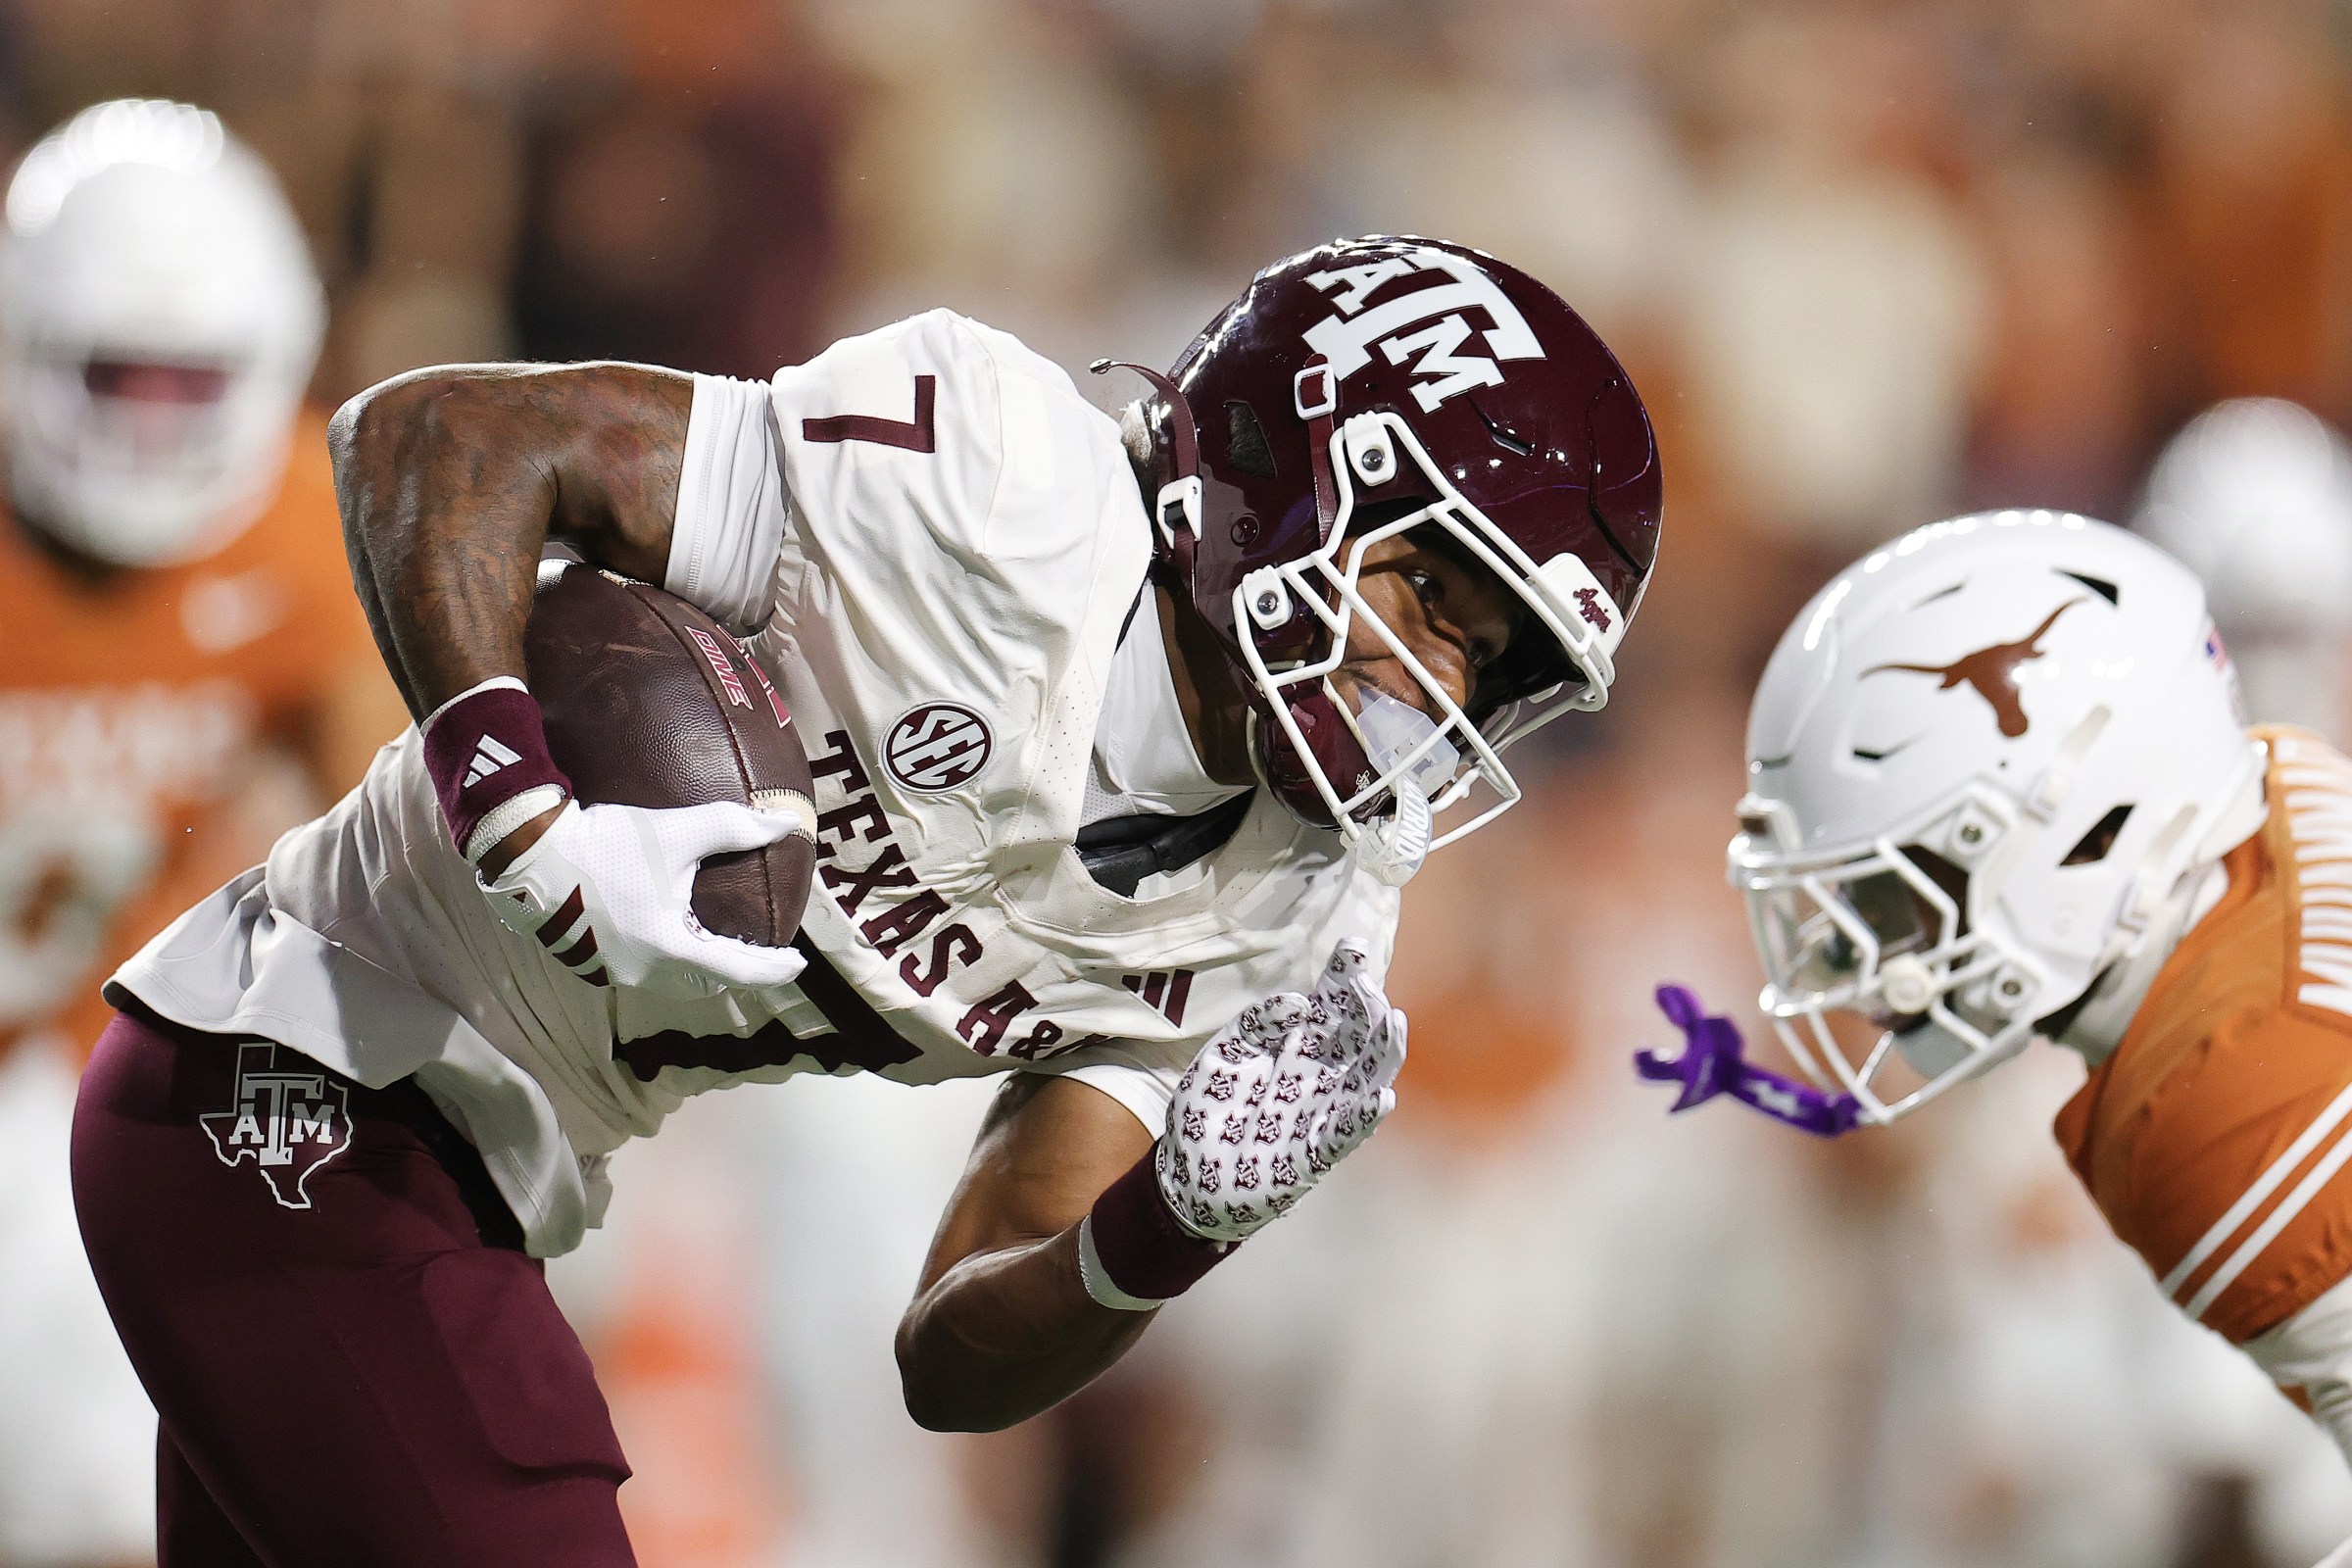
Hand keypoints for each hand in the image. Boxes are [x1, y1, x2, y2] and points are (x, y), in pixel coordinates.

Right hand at [479, 797, 808, 996]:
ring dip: (700, 965)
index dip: (773, 969)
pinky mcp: (592, 962)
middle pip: (707, 981)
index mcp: (670, 948)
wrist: (532, 852)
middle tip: (760, 949)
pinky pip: (645, 969)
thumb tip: (784, 824)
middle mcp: (643, 971)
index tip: (797, 962)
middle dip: (737, 970)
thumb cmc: (608, 842)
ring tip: (720, 942)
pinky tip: (670, 934)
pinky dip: (668, 959)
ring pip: (674, 979)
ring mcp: (614, 971)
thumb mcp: (677, 832)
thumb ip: (736, 829)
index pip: (739, 971)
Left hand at [1155, 940, 1404, 1242]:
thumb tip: (1299, 1000)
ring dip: (1382, 1053)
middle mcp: (1317, 1078)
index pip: (1329, 1008)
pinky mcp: (1313, 1155)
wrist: (1185, 1173)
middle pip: (1354, 1038)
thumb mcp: (1224, 1054)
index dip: (1342, 980)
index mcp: (1297, 1050)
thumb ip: (1255, 1023)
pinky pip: (1345, 1134)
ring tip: (1393, 1022)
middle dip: (1363, 1008)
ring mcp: (1320, 1114)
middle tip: (1363, 982)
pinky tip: (1381, 1096)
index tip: (1351, 949)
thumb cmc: (1210, 1111)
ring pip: (1364, 1080)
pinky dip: (1364, 1117)